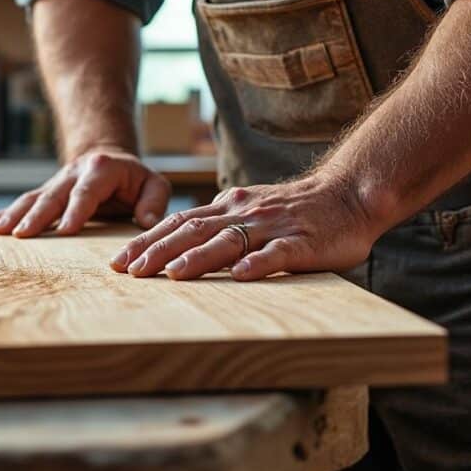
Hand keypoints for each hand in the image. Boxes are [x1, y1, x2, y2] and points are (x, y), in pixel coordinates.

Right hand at [0, 148, 171, 236]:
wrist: (109, 158)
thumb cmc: (135, 179)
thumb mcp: (154, 184)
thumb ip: (154, 202)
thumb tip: (146, 222)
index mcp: (102, 170)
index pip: (87, 192)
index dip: (75, 211)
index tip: (65, 230)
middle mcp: (74, 173)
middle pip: (53, 195)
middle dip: (37, 215)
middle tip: (23, 234)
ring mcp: (57, 182)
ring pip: (34, 197)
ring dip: (16, 214)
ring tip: (0, 232)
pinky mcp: (47, 191)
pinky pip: (25, 201)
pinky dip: (8, 213)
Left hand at [109, 174, 379, 280]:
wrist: (351, 193)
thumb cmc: (299, 210)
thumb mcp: (253, 211)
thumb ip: (224, 226)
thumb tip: (184, 248)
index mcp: (231, 207)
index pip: (179, 222)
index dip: (147, 240)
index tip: (119, 260)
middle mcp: (245, 213)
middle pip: (193, 231)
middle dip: (158, 251)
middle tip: (129, 271)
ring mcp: (272, 227)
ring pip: (228, 241)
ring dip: (197, 258)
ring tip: (171, 275)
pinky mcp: (302, 242)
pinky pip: (277, 253)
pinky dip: (257, 264)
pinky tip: (241, 276)